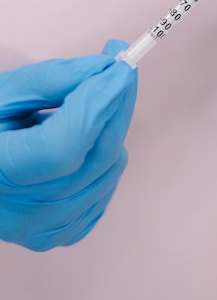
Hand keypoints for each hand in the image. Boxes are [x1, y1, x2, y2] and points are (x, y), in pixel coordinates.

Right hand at [0, 40, 136, 250]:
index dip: (97, 104)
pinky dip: (105, 158)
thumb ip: (51, 78)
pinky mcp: (59, 232)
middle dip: (117, 106)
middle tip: (121, 69)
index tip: (119, 67)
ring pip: (108, 171)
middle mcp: (19, 212)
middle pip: (95, 158)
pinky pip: (104, 189)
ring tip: (85, 106)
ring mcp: (41, 227)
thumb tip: (104, 68)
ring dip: (110, 130)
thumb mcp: (3, 93)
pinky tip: (84, 140)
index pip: (63, 145)